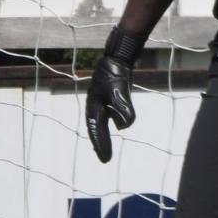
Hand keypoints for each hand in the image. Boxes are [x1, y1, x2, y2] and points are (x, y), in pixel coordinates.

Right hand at [85, 27, 145, 162]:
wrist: (116, 58)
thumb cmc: (115, 74)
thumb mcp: (119, 90)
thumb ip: (122, 107)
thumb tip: (125, 126)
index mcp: (93, 106)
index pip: (96, 130)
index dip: (100, 145)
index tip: (105, 160)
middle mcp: (94, 106)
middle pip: (97, 129)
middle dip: (101, 144)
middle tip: (105, 159)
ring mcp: (100, 102)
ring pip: (101, 123)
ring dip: (103, 136)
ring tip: (105, 150)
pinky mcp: (108, 98)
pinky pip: (108, 116)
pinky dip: (110, 124)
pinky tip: (116, 126)